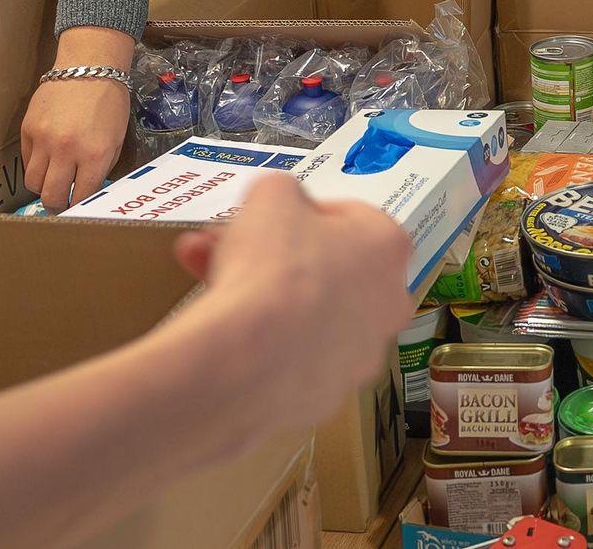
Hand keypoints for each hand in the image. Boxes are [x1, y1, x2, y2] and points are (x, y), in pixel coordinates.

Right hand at [21, 79, 129, 211]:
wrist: (90, 66)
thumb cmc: (110, 100)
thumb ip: (103, 165)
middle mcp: (68, 150)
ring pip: (33, 182)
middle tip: (62, 201)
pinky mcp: (28, 129)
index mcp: (96, 153)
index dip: (81, 203)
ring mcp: (44, 140)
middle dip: (58, 204)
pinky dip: (36, 164)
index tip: (79, 205)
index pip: (83, 194)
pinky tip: (48, 158)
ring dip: (43, 186)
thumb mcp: (117, 136)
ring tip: (53, 180)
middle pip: (51, 195)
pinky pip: (27, 159)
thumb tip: (89, 187)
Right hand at [174, 176, 412, 427]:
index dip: (305, 212)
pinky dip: (262, 344)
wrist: (246, 360)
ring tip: (203, 278)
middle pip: (326, 269)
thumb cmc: (274, 264)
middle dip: (272, 254)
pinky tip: (219, 331)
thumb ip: (283, 193)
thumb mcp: (271, 194)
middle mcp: (388, 304)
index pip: (352, 217)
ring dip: (260, 295)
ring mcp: (359, 357)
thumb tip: (281, 207)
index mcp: (389, 248)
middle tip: (223, 243)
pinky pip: (291, 359)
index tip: (271, 218)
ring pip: (306, 314)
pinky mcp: (326, 399)